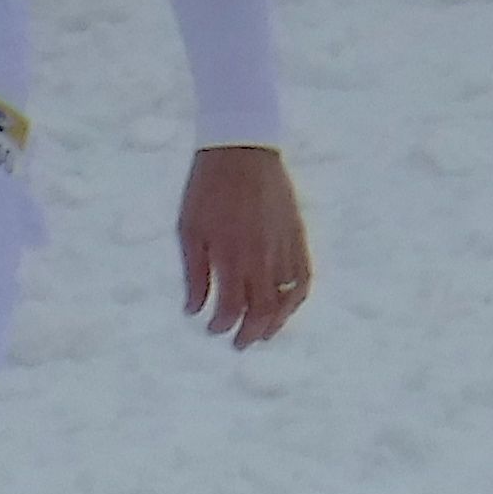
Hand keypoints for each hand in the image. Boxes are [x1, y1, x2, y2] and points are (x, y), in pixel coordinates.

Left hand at [177, 145, 309, 348]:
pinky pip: (303, 278)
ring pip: (286, 300)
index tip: (212, 328)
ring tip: (264, 333)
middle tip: (239, 344)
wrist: (241, 150)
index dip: (221, 326)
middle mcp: (260, 258)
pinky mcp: (297, 236)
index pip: (230, 309)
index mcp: (230, 257)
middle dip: (249, 334)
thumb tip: (192, 311)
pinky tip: (286, 305)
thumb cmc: (207, 189)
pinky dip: (296, 298)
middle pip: (261, 313)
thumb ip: (194, 274)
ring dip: (275, 322)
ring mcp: (283, 247)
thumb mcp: (189, 230)